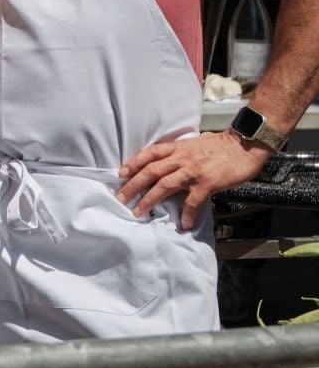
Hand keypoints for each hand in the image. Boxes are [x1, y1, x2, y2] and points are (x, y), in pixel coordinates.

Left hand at [117, 128, 271, 228]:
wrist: (245, 145)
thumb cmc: (222, 145)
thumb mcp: (196, 143)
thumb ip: (182, 152)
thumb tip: (173, 159)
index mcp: (178, 148)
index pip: (150, 153)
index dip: (134, 162)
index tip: (121, 173)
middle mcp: (181, 158)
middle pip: (151, 171)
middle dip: (133, 185)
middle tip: (121, 198)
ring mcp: (193, 171)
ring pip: (164, 185)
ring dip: (149, 200)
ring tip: (139, 211)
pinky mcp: (207, 183)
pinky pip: (192, 201)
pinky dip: (187, 214)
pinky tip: (184, 224)